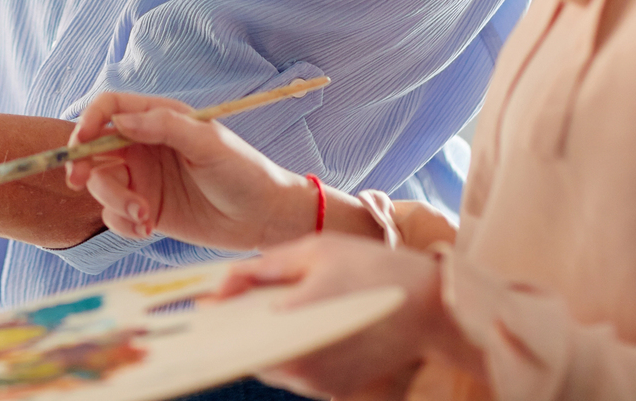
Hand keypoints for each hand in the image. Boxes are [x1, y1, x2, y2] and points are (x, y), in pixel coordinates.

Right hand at [62, 91, 316, 250]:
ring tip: (144, 216)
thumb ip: (164, 127)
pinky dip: (123, 222)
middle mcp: (144, 146)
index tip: (80, 144)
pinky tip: (147, 228)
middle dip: (84, 166)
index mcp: (158, 119)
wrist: (265, 218)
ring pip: (101, 184)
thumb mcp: (208, 143)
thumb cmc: (244, 171)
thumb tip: (119, 120)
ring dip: (114, 201)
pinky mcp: (145, 209)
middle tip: (80, 182)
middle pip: (95, 149)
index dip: (88, 121)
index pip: (109, 108)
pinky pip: (114, 214)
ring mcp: (143, 179)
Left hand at [224, 234, 477, 394]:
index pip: (237, 333)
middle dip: (241, 329)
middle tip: (229, 305)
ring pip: (274, 366)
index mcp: (298, 323)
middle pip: (252, 352)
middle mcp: (306, 365)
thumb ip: (264, 267)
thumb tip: (223, 285)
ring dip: (267, 342)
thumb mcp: (315, 250)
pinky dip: (292, 352)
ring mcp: (322, 384)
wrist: (435, 307)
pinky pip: (299, 374)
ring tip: (266, 310)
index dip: (216, 319)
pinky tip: (298, 325)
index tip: (200, 307)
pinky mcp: (337, 392)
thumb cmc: (374, 268)